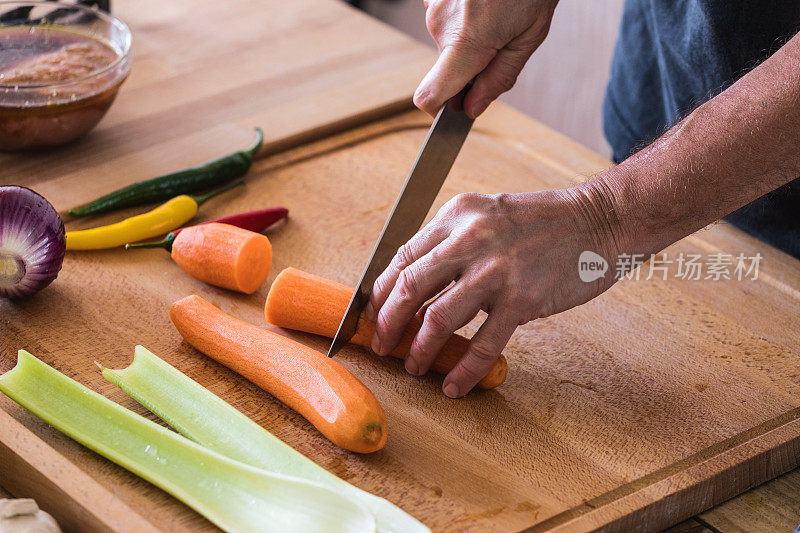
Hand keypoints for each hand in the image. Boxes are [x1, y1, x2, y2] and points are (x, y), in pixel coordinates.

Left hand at [365, 184, 624, 396]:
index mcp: (457, 215)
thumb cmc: (543, 222)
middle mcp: (471, 239)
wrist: (600, 220)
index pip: (403, 257)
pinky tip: (453, 386)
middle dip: (387, 323)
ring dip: (419, 350)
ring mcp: (497, 270)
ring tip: (413, 367)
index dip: (382, 293)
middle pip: (410, 288)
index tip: (374, 315)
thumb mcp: (488, 215)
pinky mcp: (523, 299)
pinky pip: (483, 345)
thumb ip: (453, 242)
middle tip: (381, 346)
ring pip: (438, 319)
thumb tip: (415, 285)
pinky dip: (463, 371)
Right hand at [416, 0, 558, 117]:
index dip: (441, 110)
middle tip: (503, 42)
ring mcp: (433, 6)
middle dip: (471, 66)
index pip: (428, 96)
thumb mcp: (529, 37)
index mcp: (466, 42)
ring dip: (470, 39)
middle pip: (446, 69)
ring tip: (499, 13)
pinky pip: (445, 20)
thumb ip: (499, 78)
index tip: (458, 108)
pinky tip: (485, 3)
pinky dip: (464, 18)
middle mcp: (440, 25)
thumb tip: (472, 108)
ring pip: (447, 43)